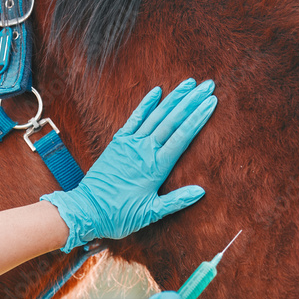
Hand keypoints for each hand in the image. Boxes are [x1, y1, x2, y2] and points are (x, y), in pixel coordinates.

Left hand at [41, 78, 216, 252]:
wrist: (86, 210)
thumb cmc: (119, 215)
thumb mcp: (151, 213)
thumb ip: (176, 201)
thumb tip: (201, 191)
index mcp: (157, 166)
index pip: (183, 136)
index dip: (198, 117)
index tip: (211, 102)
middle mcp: (145, 150)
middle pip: (173, 120)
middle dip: (191, 101)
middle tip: (208, 85)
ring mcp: (130, 144)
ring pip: (157, 115)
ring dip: (173, 98)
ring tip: (189, 83)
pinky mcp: (118, 143)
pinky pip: (134, 118)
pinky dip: (146, 104)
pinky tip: (157, 91)